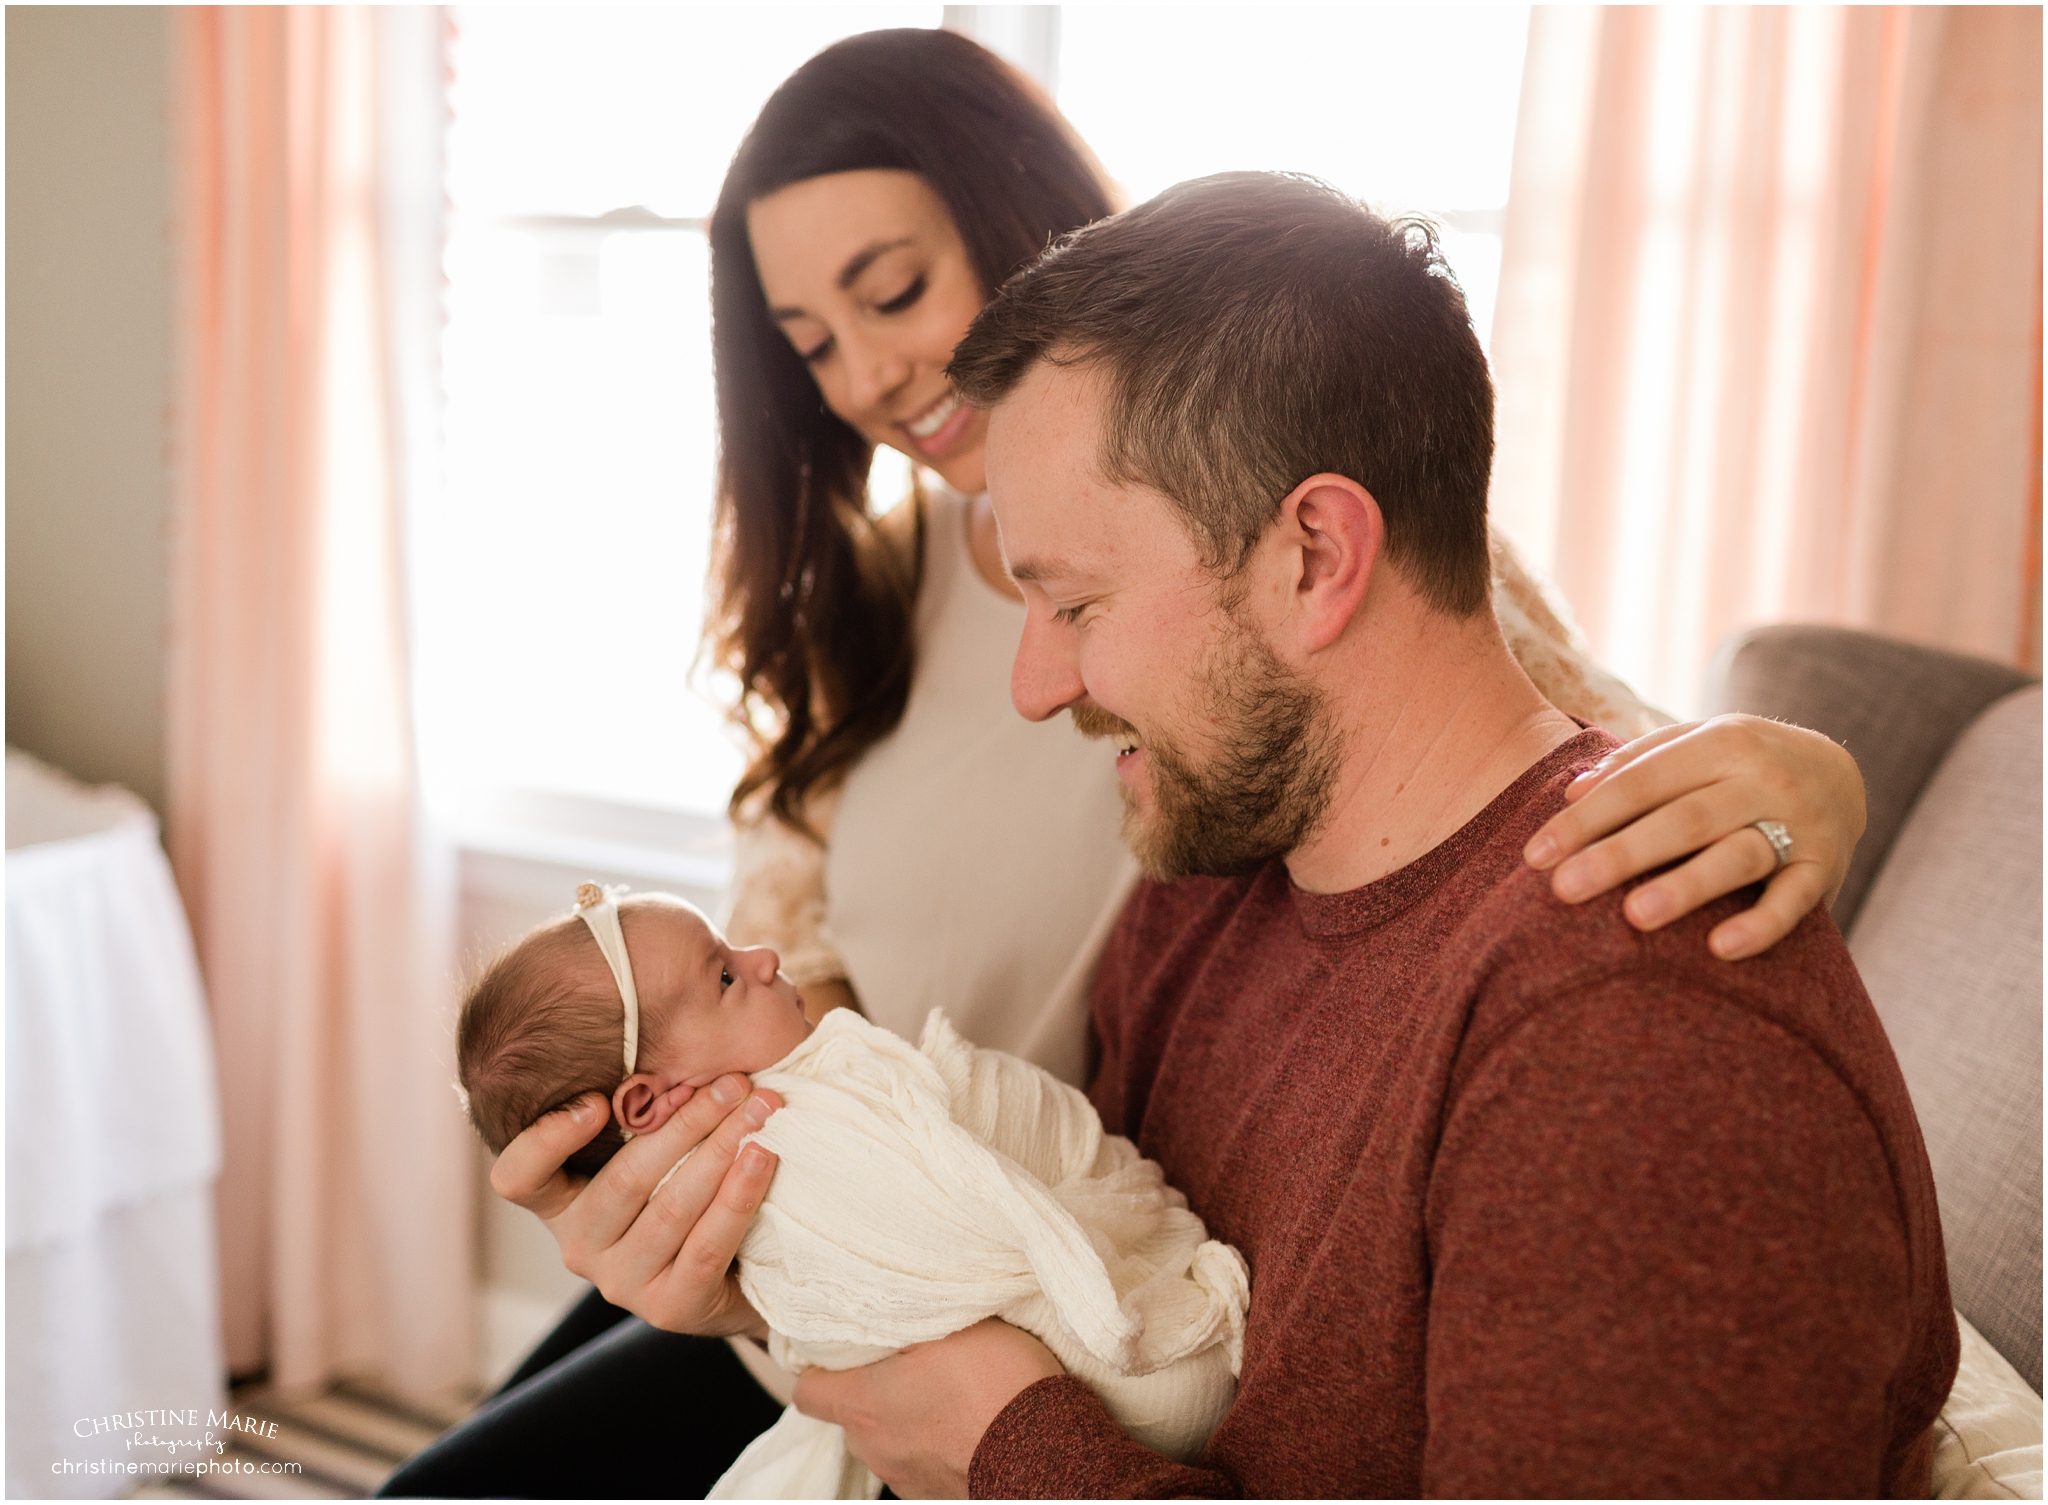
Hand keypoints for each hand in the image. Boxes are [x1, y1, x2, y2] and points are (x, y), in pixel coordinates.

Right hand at [489, 1075, 782, 1337]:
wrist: (732, 1279)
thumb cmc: (684, 1193)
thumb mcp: (653, 1153)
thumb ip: (646, 1110)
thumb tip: (684, 1029)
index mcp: (561, 1204)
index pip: (518, 1178)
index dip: (546, 1140)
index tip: (597, 1102)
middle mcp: (579, 1247)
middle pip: (623, 1180)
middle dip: (687, 1123)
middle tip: (735, 1083)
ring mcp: (621, 1283)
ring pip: (672, 1208)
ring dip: (722, 1150)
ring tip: (762, 1111)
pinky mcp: (670, 1307)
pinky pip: (708, 1244)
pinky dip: (739, 1195)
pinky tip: (764, 1158)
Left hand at [793, 1319, 1063, 1498]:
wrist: (1046, 1454)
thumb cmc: (994, 1385)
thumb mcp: (950, 1325)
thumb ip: (908, 1320)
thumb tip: (891, 1311)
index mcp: (863, 1404)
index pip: (807, 1392)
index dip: (817, 1369)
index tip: (837, 1352)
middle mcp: (874, 1448)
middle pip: (854, 1414)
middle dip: (877, 1389)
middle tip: (912, 1363)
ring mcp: (905, 1478)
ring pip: (890, 1439)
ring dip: (910, 1418)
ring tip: (951, 1394)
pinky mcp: (936, 1495)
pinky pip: (923, 1461)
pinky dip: (938, 1444)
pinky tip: (969, 1423)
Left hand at [1523, 715, 1865, 959]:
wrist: (1842, 774)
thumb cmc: (1738, 766)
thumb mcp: (1694, 745)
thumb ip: (1635, 764)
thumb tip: (1572, 792)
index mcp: (1721, 743)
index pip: (1640, 782)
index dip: (1587, 819)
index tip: (1536, 855)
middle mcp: (1763, 779)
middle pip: (1682, 819)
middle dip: (1619, 854)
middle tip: (1564, 889)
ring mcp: (1800, 824)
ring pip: (1738, 855)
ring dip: (1686, 886)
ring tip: (1634, 917)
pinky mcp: (1827, 868)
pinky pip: (1795, 901)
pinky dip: (1761, 925)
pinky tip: (1719, 949)